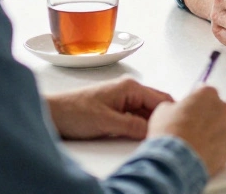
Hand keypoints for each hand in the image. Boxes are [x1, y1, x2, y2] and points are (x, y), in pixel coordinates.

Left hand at [46, 78, 173, 139]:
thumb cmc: (73, 112)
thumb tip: (154, 131)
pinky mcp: (116, 109)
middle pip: (156, 105)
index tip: (174, 129)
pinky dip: (141, 126)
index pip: (162, 99)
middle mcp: (129, 90)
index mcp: (130, 87)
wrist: (51, 114)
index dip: (171, 114)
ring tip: (155, 138)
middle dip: (163, 119)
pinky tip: (141, 136)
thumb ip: (133, 126)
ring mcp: (122, 99)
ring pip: (147, 112)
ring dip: (151, 124)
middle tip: (166, 136)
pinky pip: (136, 117)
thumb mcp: (106, 122)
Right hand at [149, 86, 225, 175]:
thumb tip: (177, 110)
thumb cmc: (170, 133)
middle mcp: (223, 108)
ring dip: (213, 132)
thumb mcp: (163, 110)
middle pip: (217, 108)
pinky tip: (202, 151)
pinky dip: (216, 147)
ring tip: (196, 142)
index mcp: (208, 93)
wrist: (176, 161)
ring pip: (222, 127)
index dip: (195, 102)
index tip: (189, 110)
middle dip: (207, 116)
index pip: (204, 92)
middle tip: (192, 127)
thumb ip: (176, 106)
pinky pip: (224, 144)